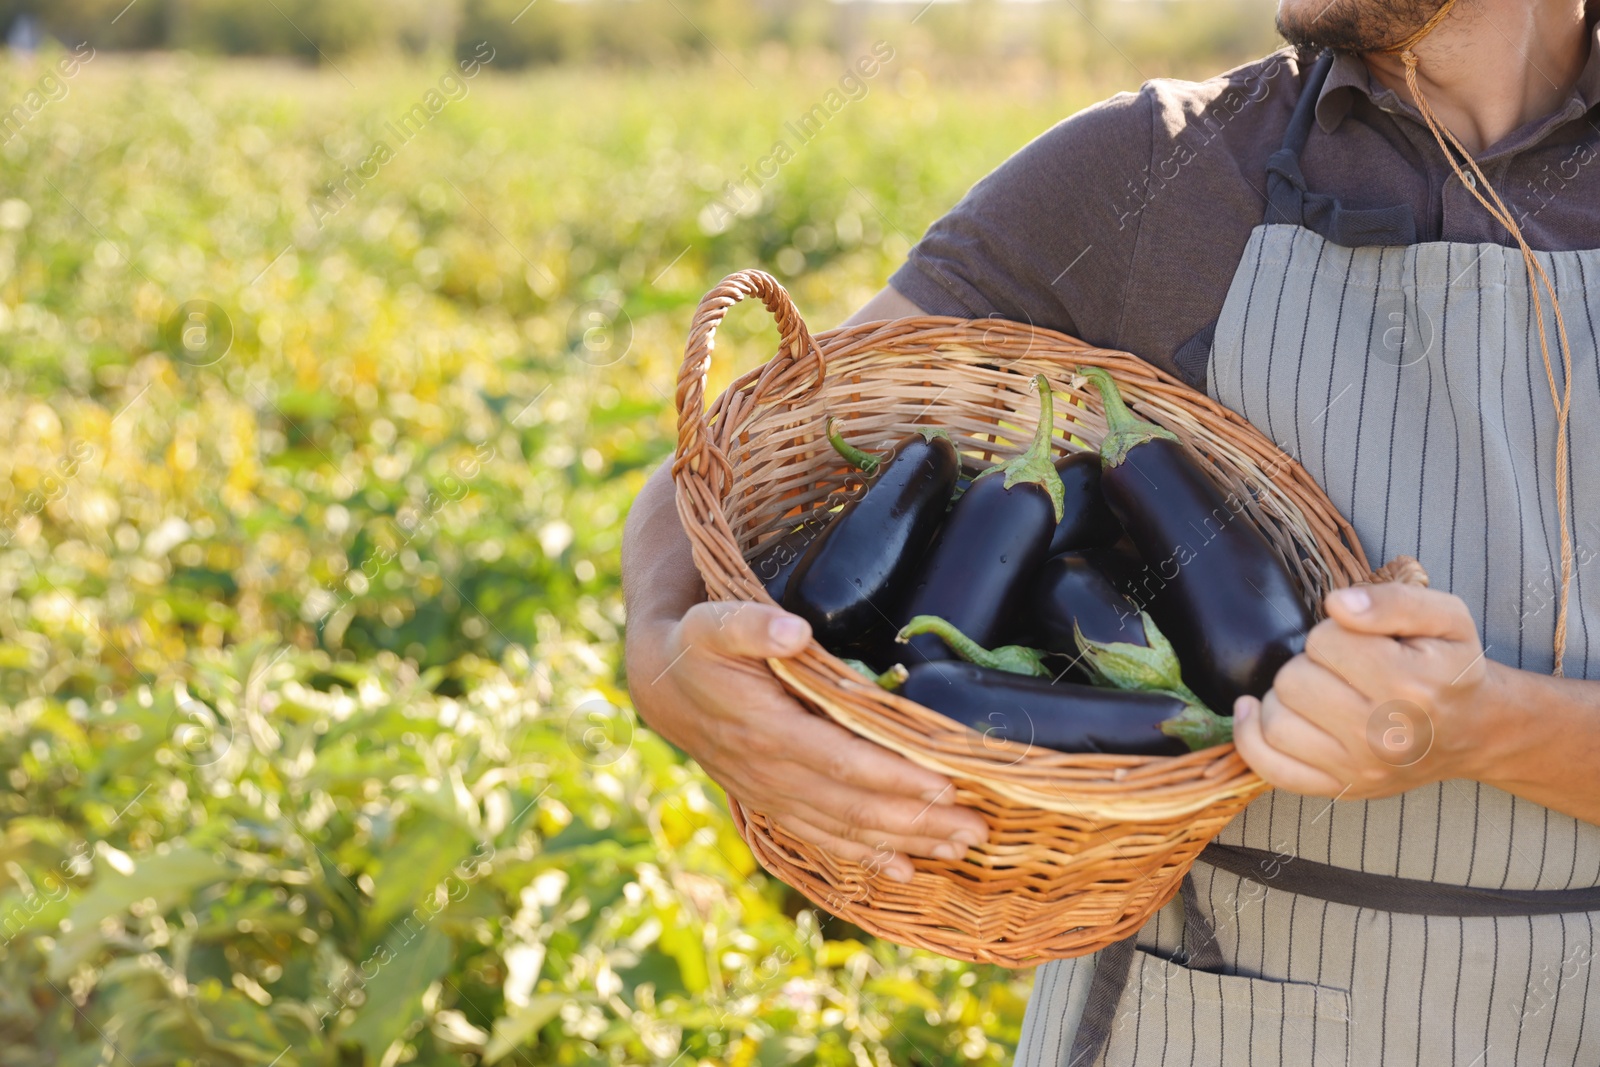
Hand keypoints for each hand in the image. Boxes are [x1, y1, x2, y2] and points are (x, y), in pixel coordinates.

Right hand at [625, 600, 989, 881]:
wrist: (660, 684)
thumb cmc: (697, 647)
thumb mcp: (715, 623)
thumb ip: (751, 625)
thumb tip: (792, 629)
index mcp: (766, 729)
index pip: (840, 760)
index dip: (893, 776)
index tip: (945, 782)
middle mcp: (771, 772)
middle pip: (854, 805)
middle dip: (917, 820)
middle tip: (976, 827)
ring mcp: (772, 794)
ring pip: (844, 829)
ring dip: (904, 842)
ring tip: (959, 847)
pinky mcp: (773, 803)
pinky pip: (822, 838)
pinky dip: (864, 857)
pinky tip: (904, 870)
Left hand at [1232, 581, 1502, 798]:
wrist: (1472, 731)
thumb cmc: (1451, 669)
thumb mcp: (1446, 618)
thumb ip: (1394, 600)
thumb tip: (1338, 605)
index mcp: (1411, 685)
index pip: (1325, 641)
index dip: (1335, 632)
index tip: (1360, 643)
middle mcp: (1384, 734)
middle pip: (1294, 679)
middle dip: (1310, 664)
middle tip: (1342, 669)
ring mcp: (1359, 768)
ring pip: (1275, 720)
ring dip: (1285, 697)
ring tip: (1316, 691)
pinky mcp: (1340, 788)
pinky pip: (1270, 766)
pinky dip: (1251, 736)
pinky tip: (1256, 710)